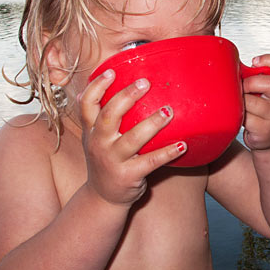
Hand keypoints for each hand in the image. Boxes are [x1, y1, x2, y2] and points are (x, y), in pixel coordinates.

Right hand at [78, 69, 186, 205]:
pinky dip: (167, 153)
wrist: (102, 198)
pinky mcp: (129, 176)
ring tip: (169, 111)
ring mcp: (113, 160)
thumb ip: (101, 117)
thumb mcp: (95, 138)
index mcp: (91, 131)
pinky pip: (151, 162)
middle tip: (145, 83)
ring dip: (152, 123)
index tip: (111, 71)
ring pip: (133, 139)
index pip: (87, 104)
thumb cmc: (105, 159)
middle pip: (109, 116)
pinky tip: (182, 145)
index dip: (97, 86)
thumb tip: (113, 82)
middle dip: (126, 97)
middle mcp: (99, 143)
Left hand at [242, 54, 269, 149]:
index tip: (254, 62)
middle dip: (249, 83)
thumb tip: (230, 65)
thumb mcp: (261, 91)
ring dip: (240, 101)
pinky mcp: (265, 130)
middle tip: (242, 88)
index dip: (269, 60)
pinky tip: (239, 116)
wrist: (267, 137)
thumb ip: (253, 77)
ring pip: (252, 103)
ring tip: (239, 103)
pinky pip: (245, 118)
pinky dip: (237, 116)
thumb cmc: (260, 109)